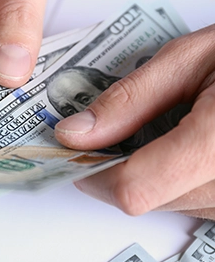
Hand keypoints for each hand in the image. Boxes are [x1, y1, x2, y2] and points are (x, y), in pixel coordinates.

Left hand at [55, 24, 214, 219]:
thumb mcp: (186, 61)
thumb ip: (128, 100)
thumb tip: (76, 133)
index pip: (135, 188)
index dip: (94, 171)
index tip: (74, 150)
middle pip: (145, 197)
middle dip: (112, 166)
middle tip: (104, 133)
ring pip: (163, 201)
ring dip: (140, 171)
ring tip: (145, 132)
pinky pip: (186, 199)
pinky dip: (165, 175)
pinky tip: (169, 145)